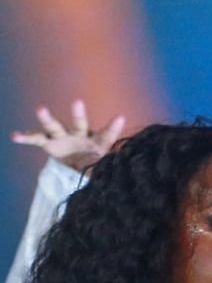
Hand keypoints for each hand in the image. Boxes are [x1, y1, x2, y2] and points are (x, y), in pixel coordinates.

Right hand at [11, 100, 125, 171]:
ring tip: (40, 109)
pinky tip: (15, 136)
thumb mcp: (104, 168)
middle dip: (79, 114)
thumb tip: (125, 180)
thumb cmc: (95, 164)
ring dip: (47, 119)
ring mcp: (63, 138)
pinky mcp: (49, 143)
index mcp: (98, 142)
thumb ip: (111, 169)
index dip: (113, 128)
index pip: (107, 136)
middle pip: (79, 124)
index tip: (121, 118)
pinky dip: (26, 138)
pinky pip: (36, 139)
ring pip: (55, 127)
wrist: (77, 166)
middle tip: (78, 102)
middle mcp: (80, 135)